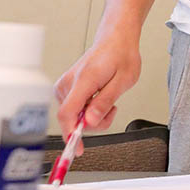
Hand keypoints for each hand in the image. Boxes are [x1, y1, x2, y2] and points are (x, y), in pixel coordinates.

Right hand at [54, 34, 141, 154]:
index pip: (68, 113)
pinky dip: (88, 110)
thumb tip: (90, 121)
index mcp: (83, 80)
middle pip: (72, 118)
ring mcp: (65, 85)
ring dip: (92, 115)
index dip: (71, 134)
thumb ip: (105, 102)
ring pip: (74, 116)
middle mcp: (68, 83)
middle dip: (93, 122)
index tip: (77, 148)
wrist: (115, 40)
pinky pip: (74, 109)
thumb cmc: (121, 55)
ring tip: (108, 99)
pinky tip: (99, 98)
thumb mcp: (124, 80)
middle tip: (112, 110)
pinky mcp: (65, 88)